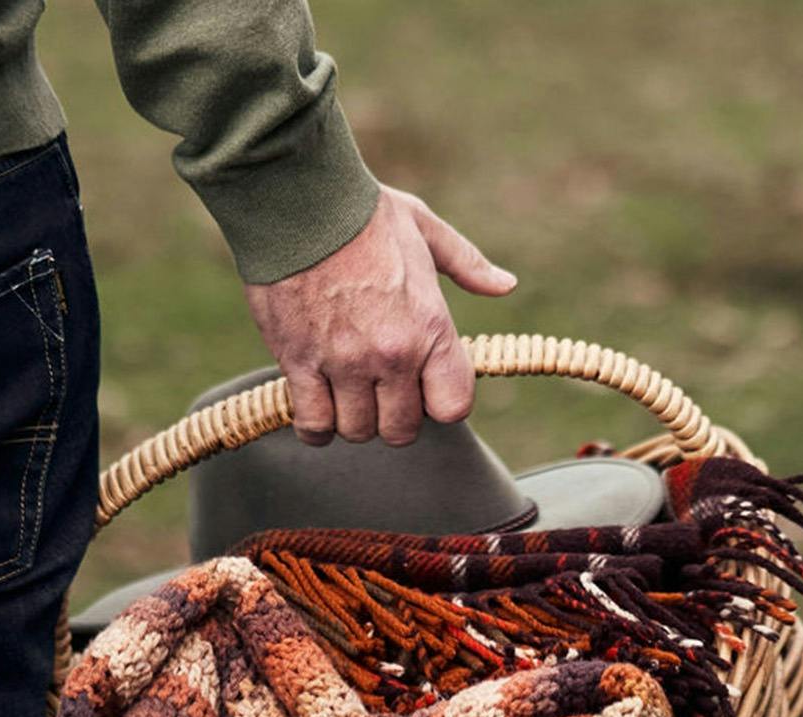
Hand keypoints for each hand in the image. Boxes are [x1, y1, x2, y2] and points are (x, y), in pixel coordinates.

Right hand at [242, 185, 516, 446]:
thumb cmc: (363, 212)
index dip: (438, 403)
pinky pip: (313, 424)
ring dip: (352, 418)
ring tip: (344, 393)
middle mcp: (391, 354)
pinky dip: (315, 425)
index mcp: (430, 326)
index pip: (452, 407)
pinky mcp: (299, 363)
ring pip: (357, 430)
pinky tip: (315, 406)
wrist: (297, 200)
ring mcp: (344, 363)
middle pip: (401, 430)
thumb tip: (505, 284)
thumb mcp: (424, 228)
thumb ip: (467, 263)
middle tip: (378, 392)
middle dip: (392, 417)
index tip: (423, 388)